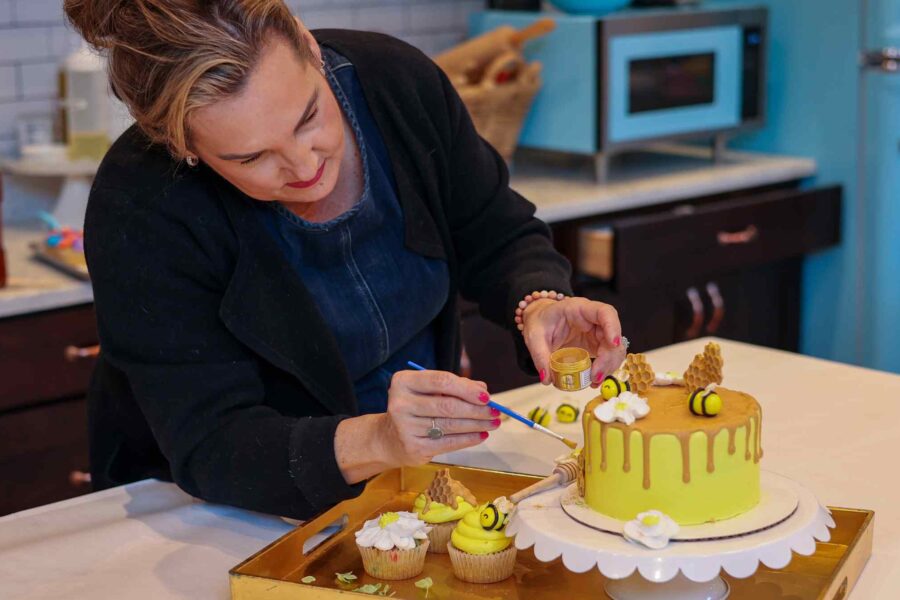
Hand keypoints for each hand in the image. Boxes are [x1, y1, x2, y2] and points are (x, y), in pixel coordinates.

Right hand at [335, 370, 500, 482]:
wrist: (389, 438)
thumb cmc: (416, 408)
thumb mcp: (429, 391)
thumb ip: (455, 387)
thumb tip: (483, 391)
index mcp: (403, 382)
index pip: (441, 381)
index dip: (467, 388)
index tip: (486, 396)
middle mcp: (400, 404)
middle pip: (448, 405)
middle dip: (476, 409)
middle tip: (495, 411)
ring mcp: (405, 428)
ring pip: (451, 425)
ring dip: (477, 425)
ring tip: (493, 423)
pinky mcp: (414, 448)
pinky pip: (448, 442)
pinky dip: (468, 439)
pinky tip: (481, 435)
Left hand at [521, 296, 624, 387]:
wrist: (541, 321)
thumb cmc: (540, 322)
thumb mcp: (534, 336)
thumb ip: (540, 356)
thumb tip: (547, 379)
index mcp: (579, 308)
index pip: (605, 312)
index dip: (613, 327)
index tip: (613, 344)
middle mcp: (593, 319)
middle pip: (612, 335)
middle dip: (608, 358)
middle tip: (594, 376)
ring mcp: (597, 332)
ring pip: (614, 349)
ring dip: (608, 366)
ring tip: (593, 381)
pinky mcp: (597, 345)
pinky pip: (608, 357)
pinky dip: (605, 369)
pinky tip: (594, 380)